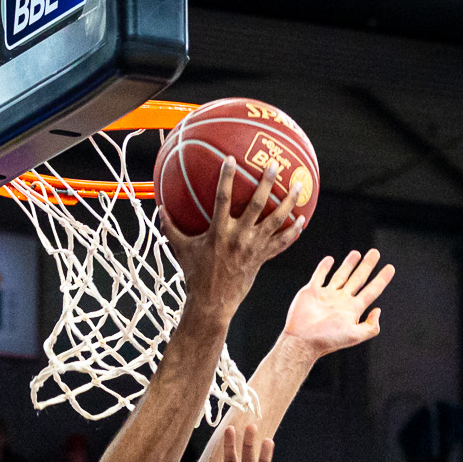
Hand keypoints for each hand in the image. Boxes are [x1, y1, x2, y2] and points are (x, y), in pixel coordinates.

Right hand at [162, 157, 304, 316]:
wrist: (212, 303)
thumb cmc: (195, 275)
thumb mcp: (181, 249)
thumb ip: (171, 228)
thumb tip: (160, 208)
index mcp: (218, 232)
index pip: (223, 199)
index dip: (227, 178)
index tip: (231, 159)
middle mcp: (238, 237)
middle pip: (257, 205)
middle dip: (266, 183)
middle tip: (275, 165)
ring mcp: (253, 248)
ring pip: (276, 221)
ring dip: (288, 202)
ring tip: (299, 186)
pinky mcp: (262, 258)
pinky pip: (282, 243)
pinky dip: (293, 231)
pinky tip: (302, 219)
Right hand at [282, 250, 393, 355]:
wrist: (302, 341)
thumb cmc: (327, 340)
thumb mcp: (354, 336)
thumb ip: (370, 327)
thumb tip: (378, 311)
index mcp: (352, 309)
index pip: (372, 290)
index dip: (382, 279)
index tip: (390, 267)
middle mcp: (341, 301)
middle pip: (358, 279)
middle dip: (367, 265)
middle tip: (375, 252)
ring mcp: (326, 295)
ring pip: (341, 275)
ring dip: (349, 264)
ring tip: (356, 253)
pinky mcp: (311, 292)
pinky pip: (319, 276)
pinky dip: (324, 267)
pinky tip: (330, 259)